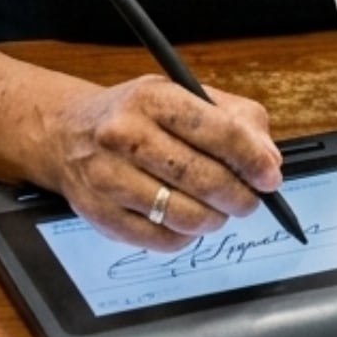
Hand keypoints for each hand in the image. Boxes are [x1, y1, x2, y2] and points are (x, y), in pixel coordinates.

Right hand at [44, 77, 282, 251]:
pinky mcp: (101, 214)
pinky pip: (160, 240)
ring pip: (183, 214)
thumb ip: (236, 121)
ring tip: (217, 211)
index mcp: (153, 98)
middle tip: (249, 200)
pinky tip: (185, 221)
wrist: (67, 133)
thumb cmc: (137, 116)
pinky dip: (185, 236)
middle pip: (202, 178)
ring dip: (213, 219)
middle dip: (238, 196)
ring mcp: (109, 177)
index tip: (270, 177)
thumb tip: (268, 162)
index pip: (216, 131)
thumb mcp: (185, 96)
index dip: (251, 159)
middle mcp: (125, 134)